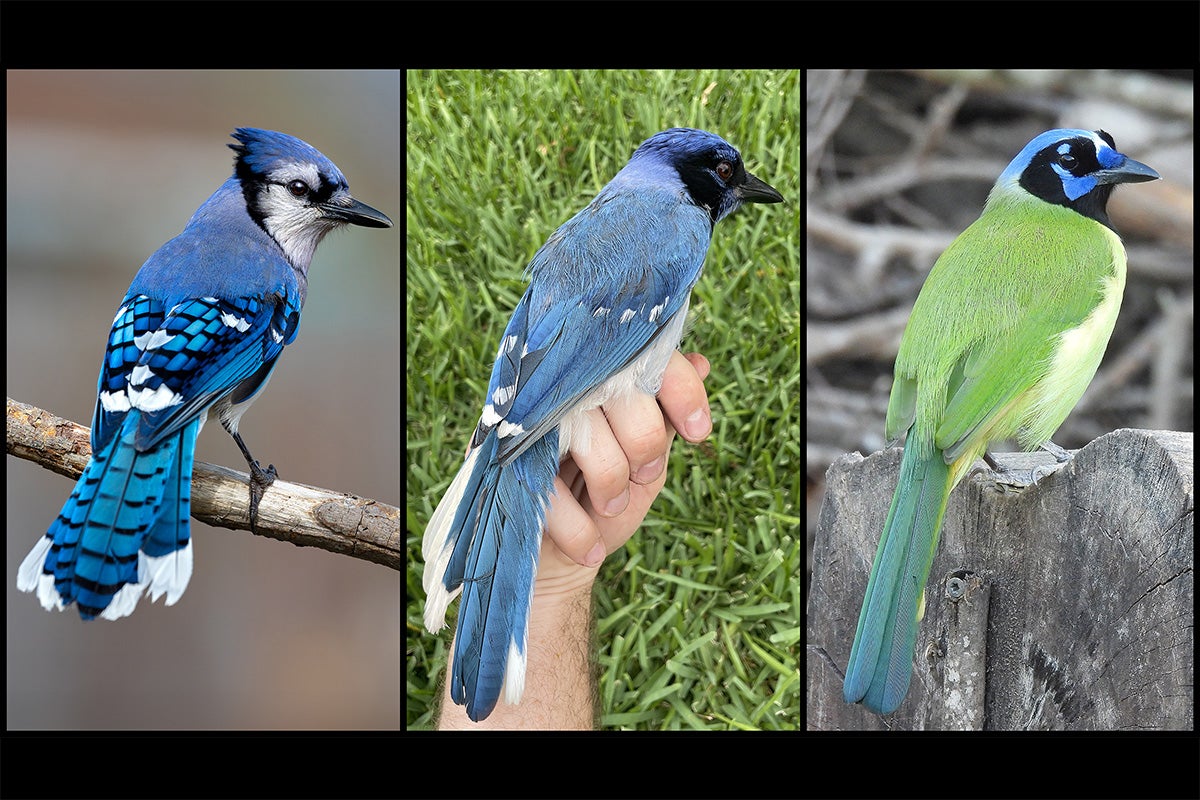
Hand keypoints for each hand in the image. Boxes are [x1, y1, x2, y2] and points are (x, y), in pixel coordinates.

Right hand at [536, 350, 711, 591]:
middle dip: (644, 444)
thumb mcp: (645, 465)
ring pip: (589, 434)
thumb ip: (663, 422)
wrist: (553, 565)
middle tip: (641, 475)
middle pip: (621, 392)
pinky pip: (552, 489)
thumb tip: (703, 363)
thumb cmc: (601, 505)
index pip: (645, 356)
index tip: (698, 431)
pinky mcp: (504, 466)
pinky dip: (580, 529)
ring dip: (611, 484)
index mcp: (597, 382)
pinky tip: (590, 548)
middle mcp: (561, 390)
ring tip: (609, 507)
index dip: (680, 388)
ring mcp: (529, 425)